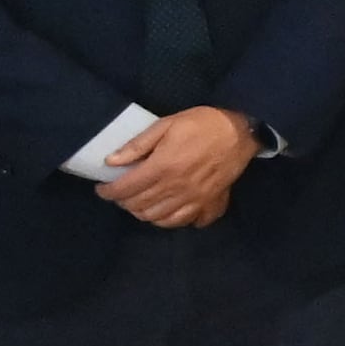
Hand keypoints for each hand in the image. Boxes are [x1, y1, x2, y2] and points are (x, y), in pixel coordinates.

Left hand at [98, 105, 256, 229]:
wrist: (241, 131)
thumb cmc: (202, 123)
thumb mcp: (167, 124)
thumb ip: (138, 145)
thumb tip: (111, 162)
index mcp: (162, 167)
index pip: (125, 189)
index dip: (108, 192)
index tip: (102, 188)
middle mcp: (175, 187)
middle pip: (139, 206)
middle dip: (123, 202)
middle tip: (121, 193)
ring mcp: (194, 198)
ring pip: (158, 218)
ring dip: (142, 213)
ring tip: (139, 202)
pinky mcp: (210, 203)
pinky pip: (183, 222)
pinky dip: (168, 221)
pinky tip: (165, 212)